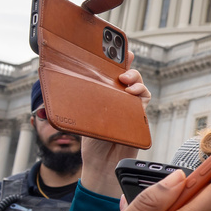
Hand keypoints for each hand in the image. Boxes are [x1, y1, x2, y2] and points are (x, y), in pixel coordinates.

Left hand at [79, 62, 151, 197]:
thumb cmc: (91, 141)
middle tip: (122, 62)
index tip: (116, 47)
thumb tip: (66, 85)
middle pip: (128, 75)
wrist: (101, 163)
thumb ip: (81, 102)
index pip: (111, 73)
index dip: (116, 59)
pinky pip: (144, 99)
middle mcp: (119, 98)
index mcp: (105, 94)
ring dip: (135, 79)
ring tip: (126, 82)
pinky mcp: (138, 115)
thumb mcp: (82, 117)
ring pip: (138, 85)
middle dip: (127, 64)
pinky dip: (140, 94)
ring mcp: (130, 106)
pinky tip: (133, 94)